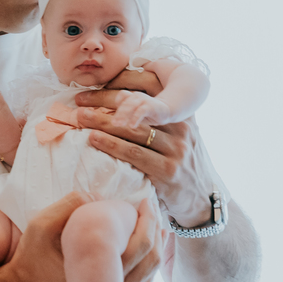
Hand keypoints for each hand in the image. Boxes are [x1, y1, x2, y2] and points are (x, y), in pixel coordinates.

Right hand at [0, 191, 161, 281]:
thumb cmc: (29, 258)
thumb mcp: (41, 225)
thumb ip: (68, 206)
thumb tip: (98, 195)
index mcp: (95, 273)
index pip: (139, 247)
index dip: (149, 221)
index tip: (146, 202)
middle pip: (149, 262)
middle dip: (157, 233)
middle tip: (156, 210)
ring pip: (148, 279)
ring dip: (158, 251)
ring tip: (160, 228)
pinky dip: (149, 270)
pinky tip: (149, 252)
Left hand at [75, 89, 216, 227]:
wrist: (201, 200)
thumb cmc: (181, 163)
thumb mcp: (177, 135)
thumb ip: (158, 118)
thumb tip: (120, 98)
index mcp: (182, 113)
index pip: (152, 87)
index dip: (123, 81)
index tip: (98, 83)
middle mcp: (182, 127)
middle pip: (138, 107)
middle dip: (106, 101)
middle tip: (80, 101)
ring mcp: (177, 149)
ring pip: (134, 130)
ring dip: (103, 122)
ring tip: (81, 117)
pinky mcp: (168, 171)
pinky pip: (135, 154)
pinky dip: (112, 145)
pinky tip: (94, 139)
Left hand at [112, 91, 171, 128]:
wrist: (167, 111)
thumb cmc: (147, 113)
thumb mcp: (134, 113)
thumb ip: (124, 115)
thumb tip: (111, 122)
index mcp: (132, 97)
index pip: (121, 95)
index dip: (116, 102)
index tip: (111, 115)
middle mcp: (137, 97)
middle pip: (125, 102)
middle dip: (118, 113)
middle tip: (113, 123)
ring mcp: (144, 100)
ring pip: (131, 105)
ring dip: (123, 115)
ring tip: (118, 124)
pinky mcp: (151, 106)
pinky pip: (141, 111)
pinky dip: (136, 118)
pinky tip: (132, 126)